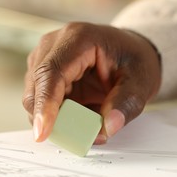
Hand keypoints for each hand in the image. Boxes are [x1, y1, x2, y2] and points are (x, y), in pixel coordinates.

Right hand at [22, 22, 160, 143]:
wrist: (130, 52)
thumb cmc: (134, 60)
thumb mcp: (141, 81)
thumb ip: (125, 104)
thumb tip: (107, 128)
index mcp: (79, 39)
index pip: (51, 72)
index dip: (45, 104)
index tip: (42, 132)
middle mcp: (54, 45)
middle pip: (37, 87)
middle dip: (51, 118)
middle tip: (80, 137)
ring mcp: (46, 59)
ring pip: (35, 98)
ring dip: (57, 118)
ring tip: (90, 118)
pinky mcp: (44, 75)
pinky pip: (42, 103)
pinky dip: (58, 116)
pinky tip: (81, 114)